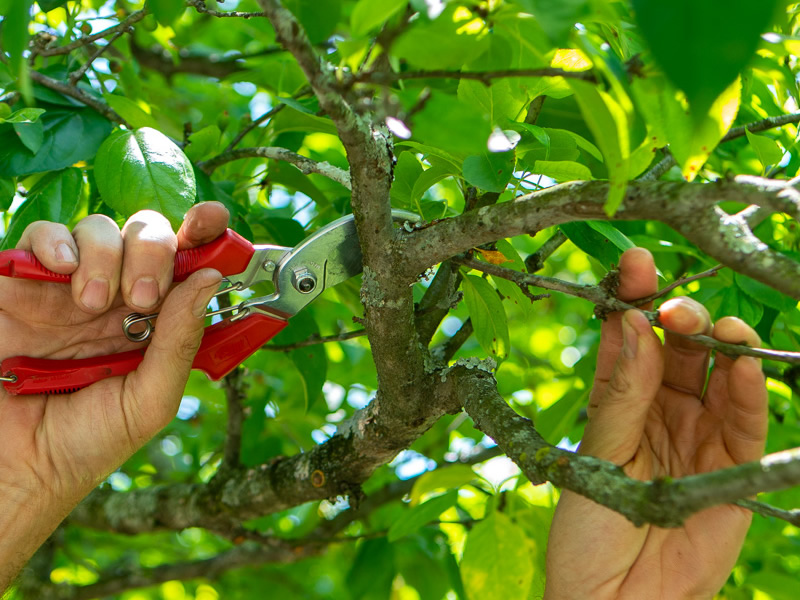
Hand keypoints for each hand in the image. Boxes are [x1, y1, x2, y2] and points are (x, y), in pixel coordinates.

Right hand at [0, 203, 227, 588]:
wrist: (17, 467)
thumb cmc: (86, 442)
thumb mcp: (150, 400)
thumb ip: (180, 341)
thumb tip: (210, 280)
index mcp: (154, 320)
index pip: (186, 261)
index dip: (204, 233)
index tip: (214, 220)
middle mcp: (116, 296)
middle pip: (146, 234)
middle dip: (153, 252)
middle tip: (143, 298)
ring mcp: (67, 288)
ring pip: (98, 228)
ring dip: (107, 254)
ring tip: (93, 303)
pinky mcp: (20, 286)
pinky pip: (40, 236)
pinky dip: (56, 242)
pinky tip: (62, 270)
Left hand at [545, 248, 767, 599]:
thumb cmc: (588, 531)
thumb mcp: (596, 458)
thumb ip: (622, 396)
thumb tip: (634, 326)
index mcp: (616, 401)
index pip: (629, 338)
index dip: (633, 298)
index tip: (635, 262)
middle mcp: (658, 409)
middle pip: (678, 348)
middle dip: (679, 318)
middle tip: (672, 308)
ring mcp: (696, 434)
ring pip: (718, 374)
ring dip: (720, 344)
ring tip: (713, 330)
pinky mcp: (730, 465)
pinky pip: (745, 418)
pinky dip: (749, 390)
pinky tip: (743, 363)